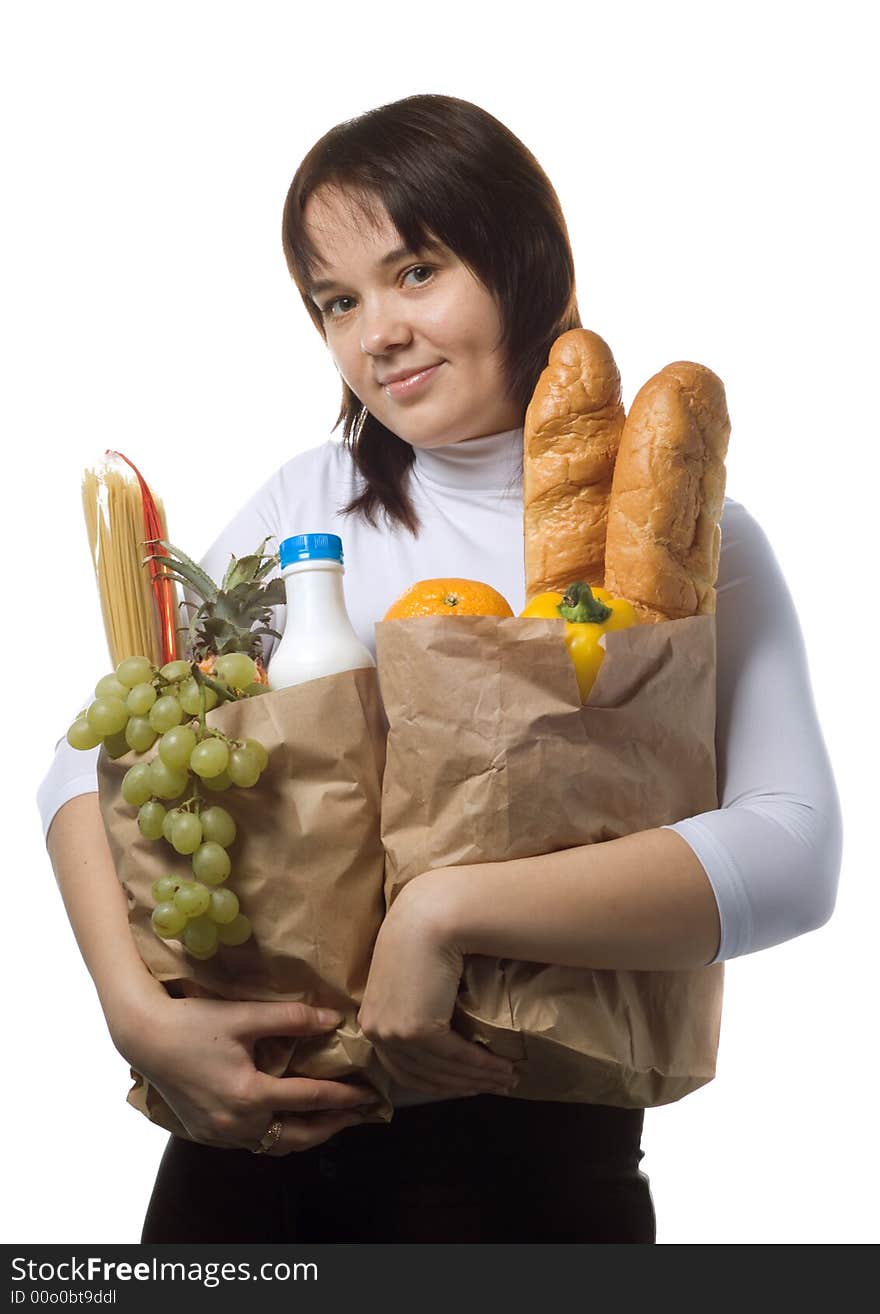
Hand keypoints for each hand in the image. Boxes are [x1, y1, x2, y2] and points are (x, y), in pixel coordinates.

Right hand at [120, 996, 380, 1154]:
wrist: (144, 1037)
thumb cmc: (193, 1022)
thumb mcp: (245, 1016)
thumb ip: (292, 1019)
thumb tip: (333, 1020)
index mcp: (249, 1095)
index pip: (310, 1099)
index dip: (345, 1096)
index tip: (370, 1094)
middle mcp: (236, 1124)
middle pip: (298, 1136)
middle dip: (333, 1126)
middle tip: (359, 1113)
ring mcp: (219, 1134)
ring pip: (275, 1146)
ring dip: (306, 1135)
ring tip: (331, 1120)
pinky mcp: (207, 1134)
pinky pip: (252, 1144)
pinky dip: (277, 1137)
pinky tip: (287, 1122)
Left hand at [357, 877, 517, 1097]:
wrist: (430, 916)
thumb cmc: (423, 936)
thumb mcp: (411, 976)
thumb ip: (416, 1004)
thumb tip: (443, 1025)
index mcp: (372, 1019)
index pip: (405, 1067)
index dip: (440, 1081)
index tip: (469, 1084)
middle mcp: (377, 1031)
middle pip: (424, 1075)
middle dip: (463, 1085)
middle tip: (496, 1087)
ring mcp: (393, 1032)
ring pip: (441, 1070)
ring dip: (478, 1079)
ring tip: (508, 1079)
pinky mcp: (415, 1030)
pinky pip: (455, 1057)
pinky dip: (482, 1066)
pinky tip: (504, 1068)